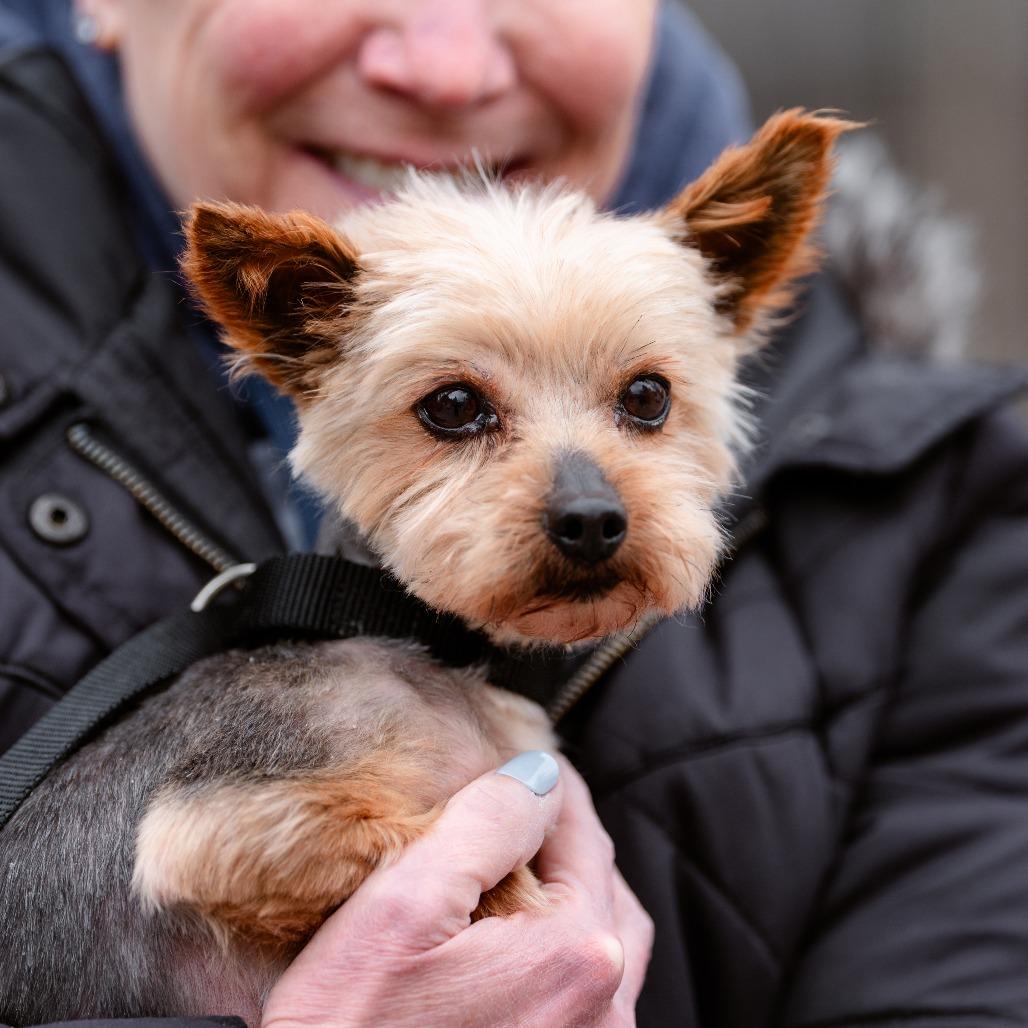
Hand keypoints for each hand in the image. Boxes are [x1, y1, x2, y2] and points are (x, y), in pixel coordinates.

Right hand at [261, 752, 652, 1027]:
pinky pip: (594, 991)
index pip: (582, 836)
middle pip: (603, 886)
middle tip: (527, 804)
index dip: (553, 786)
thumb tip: (539, 773)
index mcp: (572, 955)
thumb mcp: (402, 909)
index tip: (532, 757)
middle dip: (568, 837)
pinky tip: (525, 938)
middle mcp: (603, 1009)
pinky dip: (570, 945)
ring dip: (576, 890)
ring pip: (608, 939)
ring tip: (529, 864)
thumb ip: (485, 825)